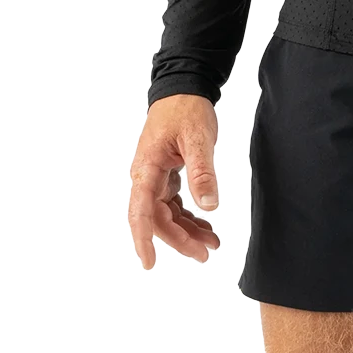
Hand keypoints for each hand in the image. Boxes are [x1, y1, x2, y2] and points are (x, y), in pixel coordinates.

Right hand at [129, 93, 221, 269]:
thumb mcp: (198, 139)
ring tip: (211, 242)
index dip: (144, 239)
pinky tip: (205, 224)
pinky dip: (189, 216)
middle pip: (158, 219)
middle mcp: (147, 176)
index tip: (149, 262)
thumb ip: (202, 173)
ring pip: (167, 214)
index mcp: (148, 168)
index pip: (141, 212)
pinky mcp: (166, 176)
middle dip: (180, 239)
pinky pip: (174, 204)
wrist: (183, 90)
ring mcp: (155, 178)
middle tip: (204, 253)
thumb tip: (208, 205)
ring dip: (187, 230)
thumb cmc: (185, 109)